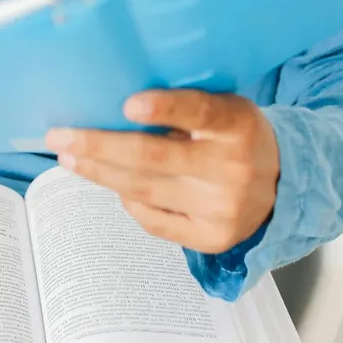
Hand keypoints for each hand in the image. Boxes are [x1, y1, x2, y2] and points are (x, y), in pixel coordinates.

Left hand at [45, 90, 279, 253]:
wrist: (283, 185)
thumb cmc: (234, 135)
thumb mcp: (224, 109)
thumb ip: (185, 106)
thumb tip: (112, 105)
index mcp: (239, 125)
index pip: (202, 112)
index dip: (166, 108)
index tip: (129, 104)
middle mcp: (233, 169)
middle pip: (154, 158)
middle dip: (99, 146)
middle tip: (59, 137)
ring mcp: (222, 209)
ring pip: (144, 190)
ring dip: (99, 173)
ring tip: (69, 159)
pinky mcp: (211, 238)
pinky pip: (153, 219)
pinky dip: (128, 200)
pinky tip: (110, 183)